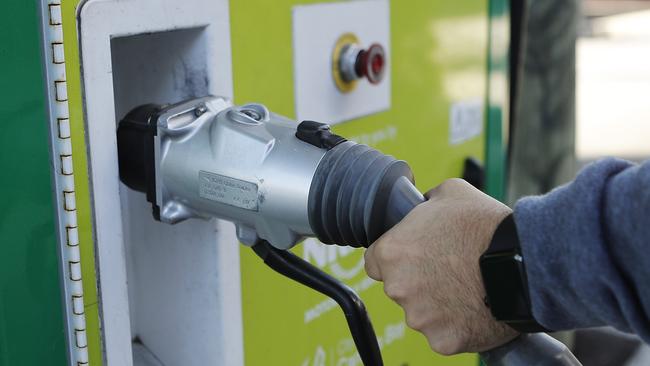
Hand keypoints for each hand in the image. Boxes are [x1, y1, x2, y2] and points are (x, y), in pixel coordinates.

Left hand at [364, 178, 518, 354]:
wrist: (523, 263)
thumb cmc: (486, 226)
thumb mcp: (450, 193)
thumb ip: (425, 202)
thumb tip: (422, 204)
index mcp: (391, 252)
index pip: (374, 261)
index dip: (394, 257)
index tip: (413, 256)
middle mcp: (398, 288)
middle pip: (398, 287)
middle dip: (417, 280)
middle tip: (448, 269)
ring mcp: (419, 318)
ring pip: (420, 313)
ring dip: (436, 304)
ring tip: (466, 287)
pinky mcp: (442, 341)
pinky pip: (443, 334)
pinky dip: (456, 324)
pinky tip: (474, 307)